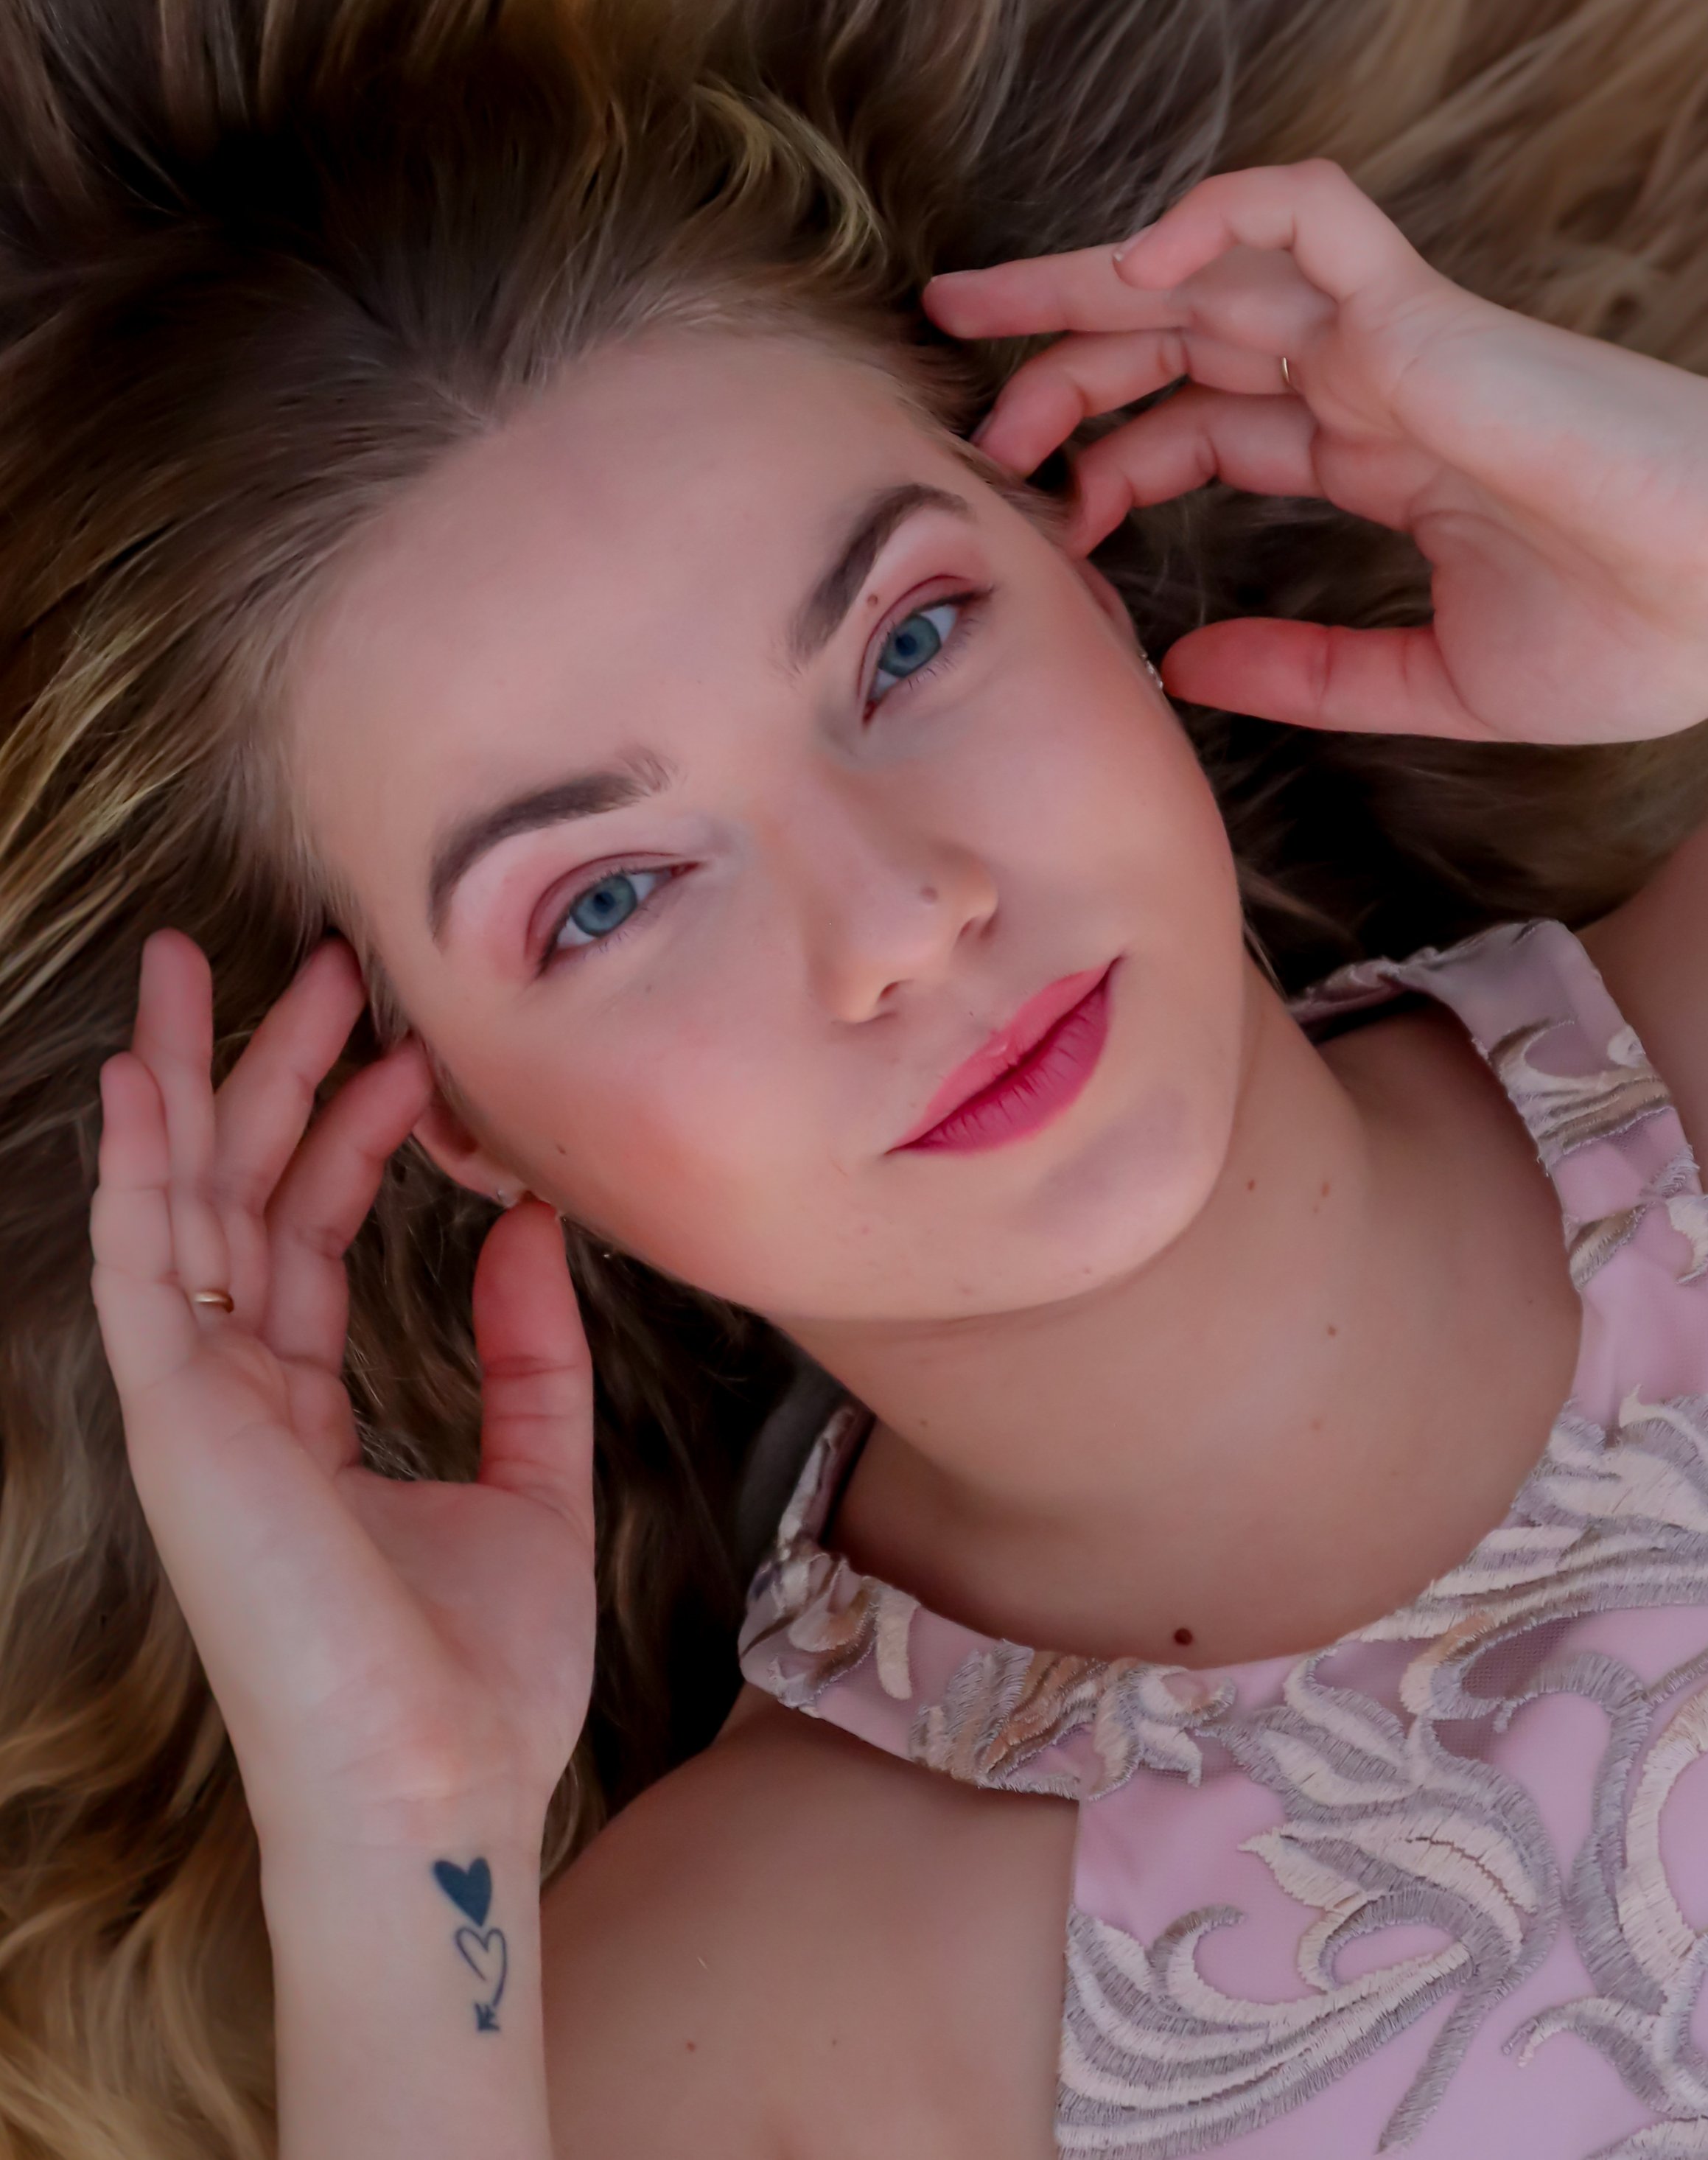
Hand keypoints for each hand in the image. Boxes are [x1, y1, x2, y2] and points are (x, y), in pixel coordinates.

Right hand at [89, 931, 595, 1853]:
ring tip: (192, 969)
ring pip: (178, 1207)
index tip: (411, 1052)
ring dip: (187, 1084)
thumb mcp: (534, 1475)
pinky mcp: (177, 1420)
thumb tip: (532, 1219)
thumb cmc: (481, 1668)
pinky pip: (141, 1270)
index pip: (308, 1235)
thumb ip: (527, 1348)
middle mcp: (236, 1396)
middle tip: (315, 966)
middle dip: (266, 1074)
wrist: (442, 1782)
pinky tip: (140, 1081)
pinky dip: (134, 1171)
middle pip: (237, 1196)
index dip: (353, 1134)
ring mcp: (197, 1406)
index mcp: (304, 1410)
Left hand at [925, 160, 1707, 742]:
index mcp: (1373, 454)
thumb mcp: (1430, 678)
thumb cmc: (1636, 634)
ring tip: (977, 313)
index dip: (1111, 452)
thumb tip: (1182, 667)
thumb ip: (1307, 669)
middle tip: (954, 374)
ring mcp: (1393, 341)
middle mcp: (1368, 384)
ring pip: (1210, 267)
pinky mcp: (1428, 314)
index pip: (1206, 422)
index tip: (1044, 513)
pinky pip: (1309, 216)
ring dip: (1088, 281)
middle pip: (1181, 334)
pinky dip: (1219, 214)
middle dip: (1059, 344)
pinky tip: (1135, 264)